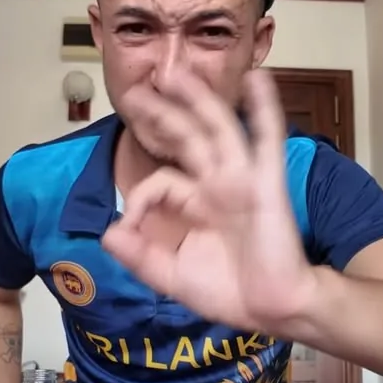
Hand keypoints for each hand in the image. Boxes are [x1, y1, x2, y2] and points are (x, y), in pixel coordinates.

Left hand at [103, 67, 318, 332]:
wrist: (275, 310)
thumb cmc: (231, 292)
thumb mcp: (172, 276)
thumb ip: (139, 255)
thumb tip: (107, 231)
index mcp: (195, 204)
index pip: (159, 182)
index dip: (139, 198)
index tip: (128, 226)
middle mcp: (217, 185)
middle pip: (185, 138)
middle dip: (161, 112)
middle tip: (137, 88)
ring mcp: (241, 180)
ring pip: (217, 129)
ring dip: (199, 98)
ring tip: (178, 72)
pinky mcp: (266, 184)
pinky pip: (266, 141)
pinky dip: (265, 109)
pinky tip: (259, 80)